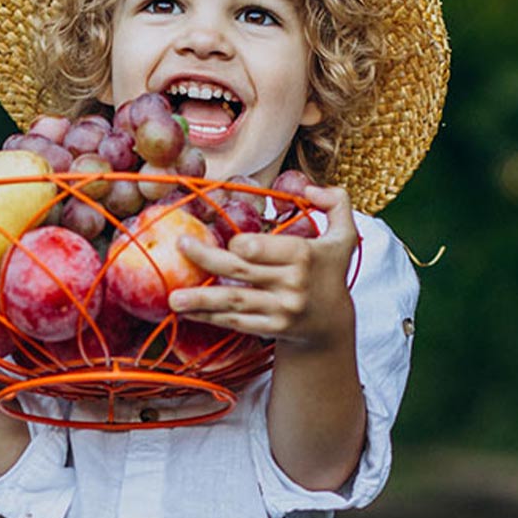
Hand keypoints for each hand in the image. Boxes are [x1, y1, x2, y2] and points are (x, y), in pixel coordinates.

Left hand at [168, 185, 357, 349]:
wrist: (331, 325)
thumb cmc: (329, 271)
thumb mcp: (344, 236)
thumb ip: (336, 203)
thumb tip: (311, 187)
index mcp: (303, 256)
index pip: (258, 247)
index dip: (239, 243)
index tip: (230, 242)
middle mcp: (292, 284)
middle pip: (239, 271)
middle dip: (206, 258)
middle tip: (180, 247)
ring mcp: (280, 310)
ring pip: (233, 301)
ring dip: (200, 299)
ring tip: (173, 298)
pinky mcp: (271, 329)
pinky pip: (235, 322)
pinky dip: (209, 317)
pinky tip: (187, 311)